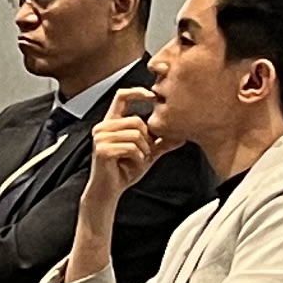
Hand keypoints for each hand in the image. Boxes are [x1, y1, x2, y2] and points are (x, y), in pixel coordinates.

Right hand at [81, 85, 165, 204]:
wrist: (109, 190)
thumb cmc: (124, 171)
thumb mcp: (146, 153)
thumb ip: (161, 142)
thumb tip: (181, 135)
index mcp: (111, 122)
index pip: (122, 96)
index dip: (138, 92)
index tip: (153, 96)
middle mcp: (103, 127)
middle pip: (136, 120)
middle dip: (147, 139)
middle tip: (144, 152)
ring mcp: (101, 138)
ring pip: (136, 134)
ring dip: (143, 150)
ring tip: (138, 159)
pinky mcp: (102, 150)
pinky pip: (131, 147)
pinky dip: (138, 158)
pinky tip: (132, 164)